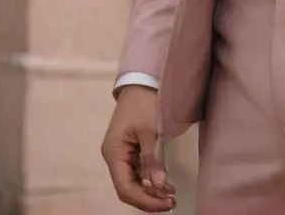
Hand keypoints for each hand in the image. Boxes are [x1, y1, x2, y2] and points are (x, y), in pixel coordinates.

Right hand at [101, 85, 176, 210]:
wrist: (142, 82)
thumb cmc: (144, 102)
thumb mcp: (150, 129)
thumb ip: (152, 158)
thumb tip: (159, 186)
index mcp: (113, 152)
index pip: (125, 187)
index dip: (144, 200)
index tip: (164, 203)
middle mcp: (114, 158)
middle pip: (128, 188)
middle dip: (148, 199)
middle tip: (171, 203)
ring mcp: (122, 156)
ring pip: (133, 183)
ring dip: (151, 192)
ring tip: (170, 197)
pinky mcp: (130, 152)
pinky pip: (138, 173)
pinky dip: (151, 181)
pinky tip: (166, 185)